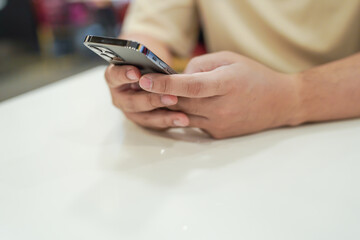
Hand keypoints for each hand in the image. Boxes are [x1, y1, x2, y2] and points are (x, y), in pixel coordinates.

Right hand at [104, 65, 189, 129]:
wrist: (151, 75)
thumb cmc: (146, 63)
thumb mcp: (144, 59)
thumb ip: (146, 63)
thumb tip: (158, 66)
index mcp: (114, 78)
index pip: (114, 76)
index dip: (124, 75)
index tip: (137, 73)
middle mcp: (119, 97)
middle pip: (132, 102)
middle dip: (152, 99)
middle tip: (171, 96)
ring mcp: (131, 111)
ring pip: (145, 117)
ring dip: (164, 117)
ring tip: (182, 116)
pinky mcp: (144, 120)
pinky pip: (156, 125)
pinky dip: (170, 122)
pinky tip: (184, 120)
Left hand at [138, 51, 302, 138]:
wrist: (279, 103)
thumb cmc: (254, 76)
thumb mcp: (229, 59)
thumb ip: (200, 65)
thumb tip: (178, 77)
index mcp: (226, 83)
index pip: (190, 86)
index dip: (166, 84)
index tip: (144, 80)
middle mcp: (222, 107)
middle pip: (181, 103)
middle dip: (161, 95)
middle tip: (144, 85)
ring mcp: (219, 124)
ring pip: (183, 116)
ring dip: (170, 106)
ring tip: (161, 95)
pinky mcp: (218, 134)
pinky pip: (193, 123)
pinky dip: (185, 114)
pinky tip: (184, 105)